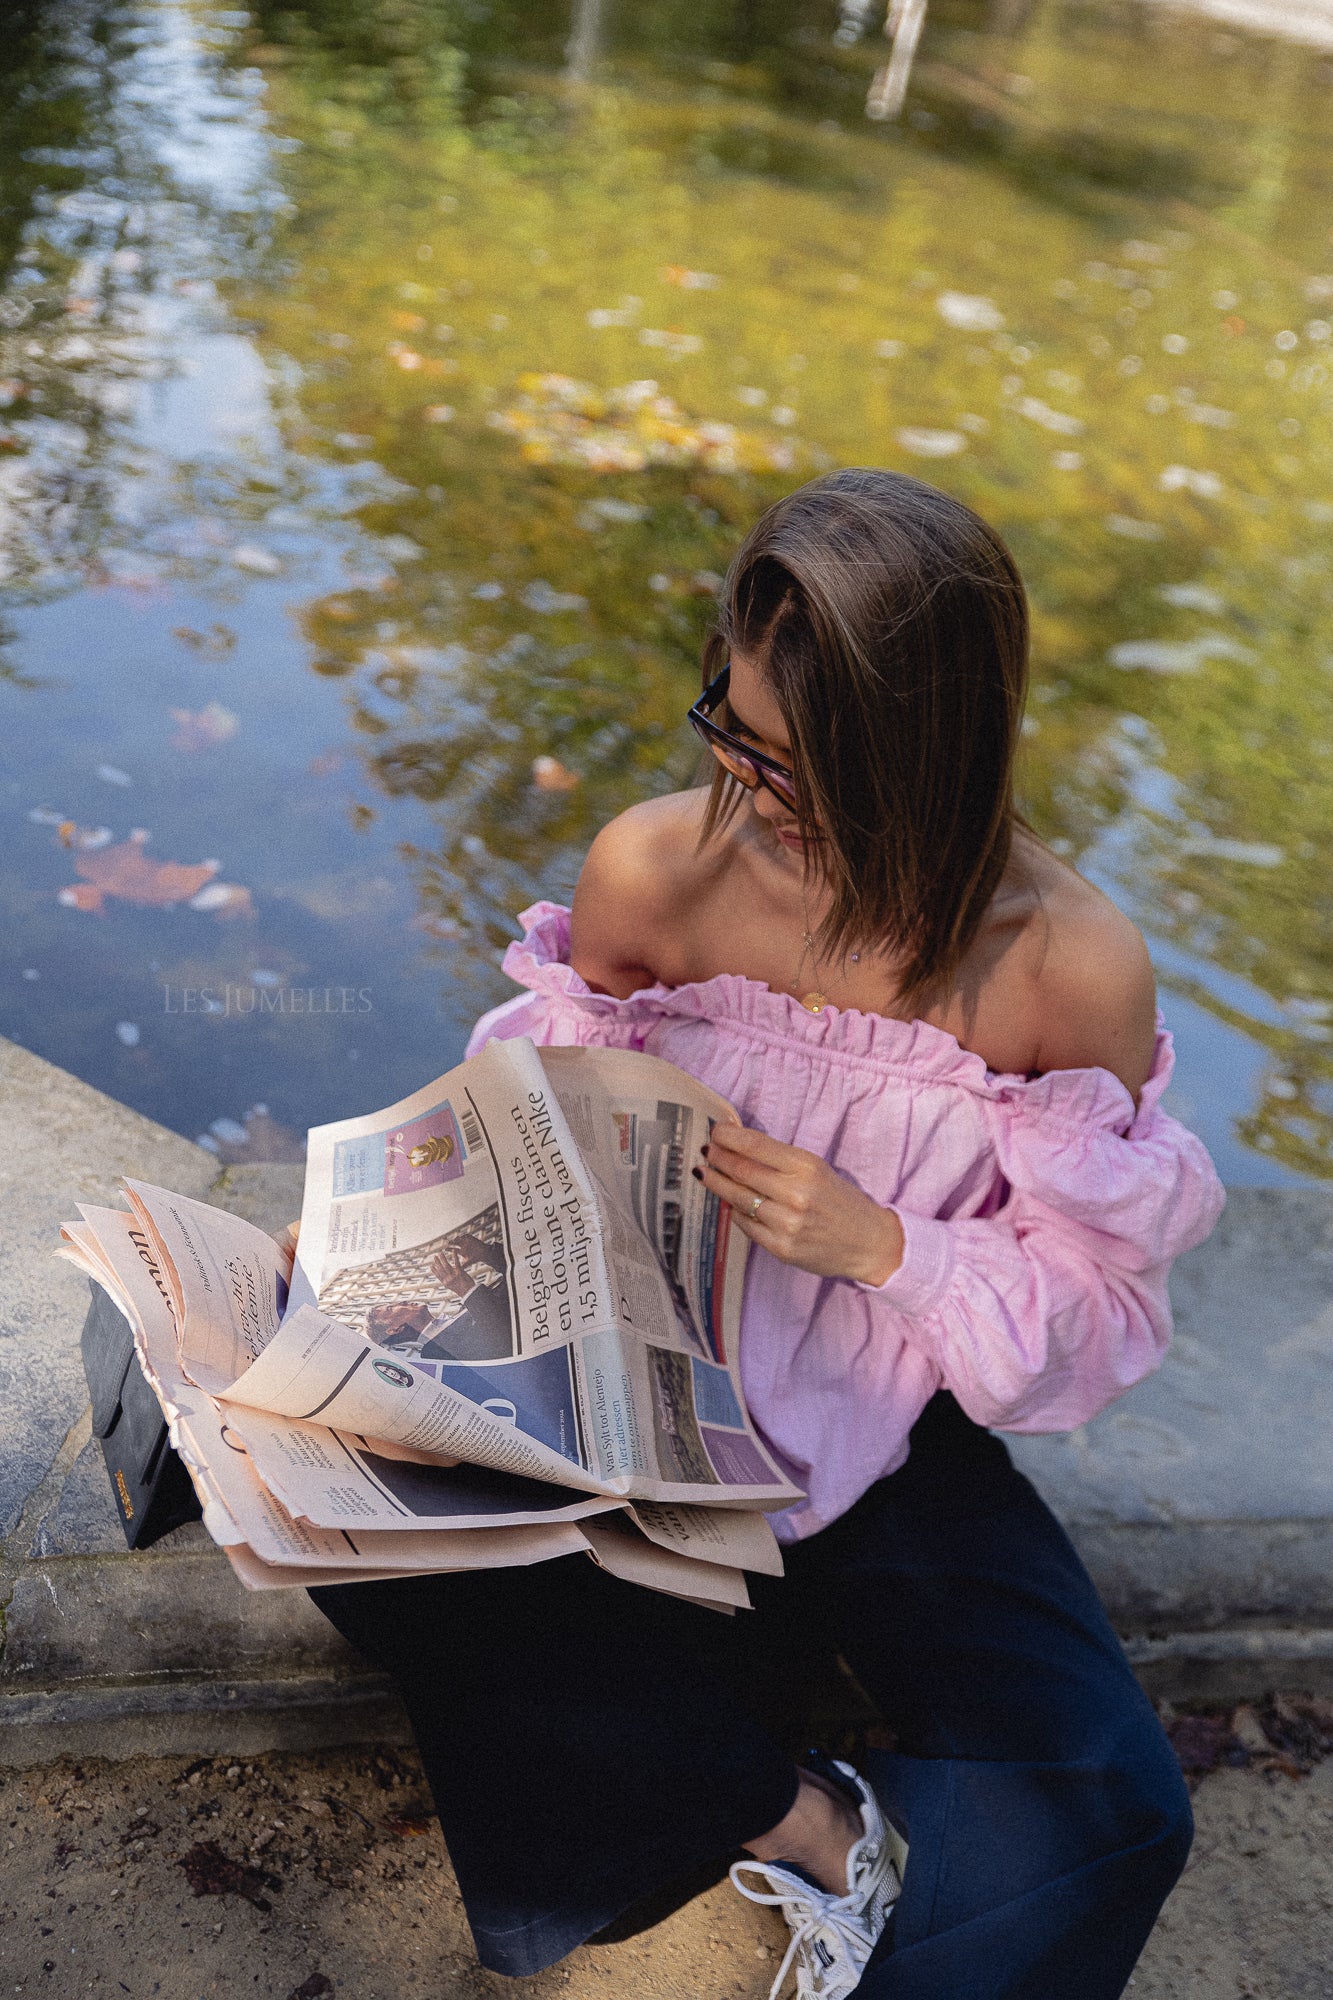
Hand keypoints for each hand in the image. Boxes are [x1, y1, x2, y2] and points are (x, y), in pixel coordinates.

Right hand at [431, 1247, 475, 1297]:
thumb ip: (448, 1281)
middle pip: (440, 1269)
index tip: (431, 1265)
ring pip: (446, 1265)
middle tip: (434, 1257)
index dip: (434, 1270)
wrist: (469, 1292)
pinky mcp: (459, 1272)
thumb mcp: (453, 1287)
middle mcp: (448, 1279)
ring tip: (440, 1253)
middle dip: (437, 1262)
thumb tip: (445, 1278)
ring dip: (442, 1258)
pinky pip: (456, 1262)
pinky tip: (453, 1251)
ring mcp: (453, 1275)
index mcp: (445, 1283)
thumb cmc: (462, 1290)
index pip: (438, 1275)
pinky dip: (454, 1256)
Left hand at [698, 1124, 903, 1286]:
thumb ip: (781, 1158)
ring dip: (717, 1183)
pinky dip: (734, 1210)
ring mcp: (787, 1224)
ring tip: (706, 1173)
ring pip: (738, 1199)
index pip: (756, 1146)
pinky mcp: (781, 1248)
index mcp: (807, 1167)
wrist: (868, 1243)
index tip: (715, 1131)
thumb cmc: (841, 1201)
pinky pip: (745, 1225)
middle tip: (706, 1151)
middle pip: (741, 1170)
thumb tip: (739, 1144)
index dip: (729, 1137)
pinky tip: (729, 1202)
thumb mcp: (818, 1169)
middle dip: (718, 1157)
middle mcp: (796, 1194)